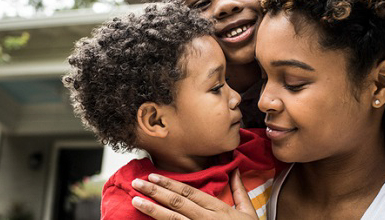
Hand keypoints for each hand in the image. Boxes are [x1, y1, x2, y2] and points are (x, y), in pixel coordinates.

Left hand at [131, 169, 257, 219]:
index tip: (154, 176)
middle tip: (137, 183)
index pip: (189, 192)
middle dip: (155, 192)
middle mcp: (206, 219)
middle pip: (177, 203)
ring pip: (172, 219)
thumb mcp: (248, 212)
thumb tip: (236, 170)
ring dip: (152, 209)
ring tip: (136, 201)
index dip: (170, 183)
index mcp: (218, 209)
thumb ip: (240, 191)